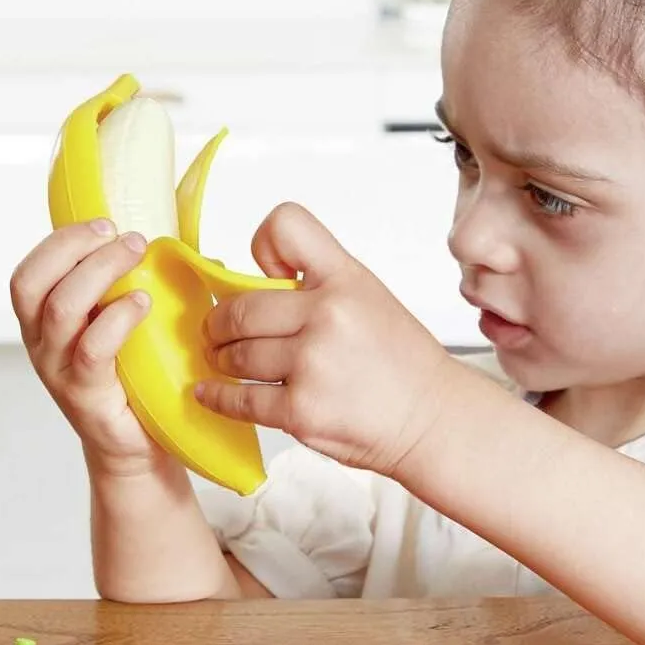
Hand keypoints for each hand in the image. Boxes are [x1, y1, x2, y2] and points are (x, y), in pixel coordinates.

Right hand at [10, 220, 166, 477]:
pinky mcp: (85, 396)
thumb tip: (187, 248)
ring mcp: (60, 371)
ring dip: (101, 272)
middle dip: (76, 248)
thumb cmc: (138, 375)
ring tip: (137, 255)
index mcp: (46, 321)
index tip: (105, 223)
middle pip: (33, 284)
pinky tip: (142, 303)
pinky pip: (92, 349)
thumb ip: (141, 284)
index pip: (31, 272)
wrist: (141, 444)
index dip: (61, 241)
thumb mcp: (129, 323)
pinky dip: (118, 318)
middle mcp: (43, 344)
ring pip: (61, 309)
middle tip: (127, 237)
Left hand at [194, 202, 458, 477]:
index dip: (263, 246)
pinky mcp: (301, 411)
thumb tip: (250, 287)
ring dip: (221, 359)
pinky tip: (212, 392)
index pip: (286, 226)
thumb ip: (317, 286)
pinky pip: (238, 399)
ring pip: (235, 354)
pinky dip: (217, 397)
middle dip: (219, 323)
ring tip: (224, 361)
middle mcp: (329, 314)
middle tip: (217, 331)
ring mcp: (313, 363)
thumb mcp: (368, 298)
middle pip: (239, 306)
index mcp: (346, 278)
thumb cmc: (401, 362)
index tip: (260, 274)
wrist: (431, 418)